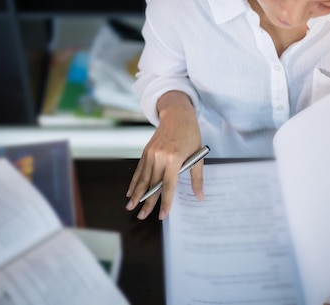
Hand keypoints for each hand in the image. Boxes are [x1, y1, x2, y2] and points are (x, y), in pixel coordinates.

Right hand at [125, 91, 202, 219]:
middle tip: (142, 216)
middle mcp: (160, 157)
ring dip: (137, 194)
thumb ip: (197, 178)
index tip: (162, 215)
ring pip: (143, 178)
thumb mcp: (198, 155)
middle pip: (152, 184)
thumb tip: (200, 197)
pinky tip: (130, 192)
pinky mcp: (146, 151)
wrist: (177, 114)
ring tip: (131, 207)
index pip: (168, 185)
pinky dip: (134, 181)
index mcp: (174, 158)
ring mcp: (151, 154)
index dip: (165, 202)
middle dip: (147, 202)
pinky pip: (139, 170)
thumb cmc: (190, 134)